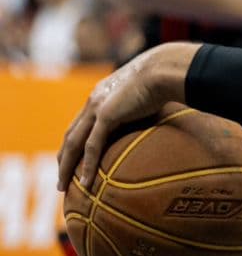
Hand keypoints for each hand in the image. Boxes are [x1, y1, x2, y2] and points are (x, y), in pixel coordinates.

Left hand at [58, 42, 199, 191]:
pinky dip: (87, 165)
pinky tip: (85, 182)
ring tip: (64, 186)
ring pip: (74, 143)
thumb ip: (147, 106)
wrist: (163, 68)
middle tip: (62, 177)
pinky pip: (92, 146)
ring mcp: (97, 108)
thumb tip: (162, 115)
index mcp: (102, 95)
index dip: (75, 142)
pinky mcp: (106, 116)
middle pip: (70, 135)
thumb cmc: (165, 78)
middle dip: (64, 157)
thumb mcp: (149, 94)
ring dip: (66, 166)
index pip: (81, 123)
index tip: (73, 158)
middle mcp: (94, 101)